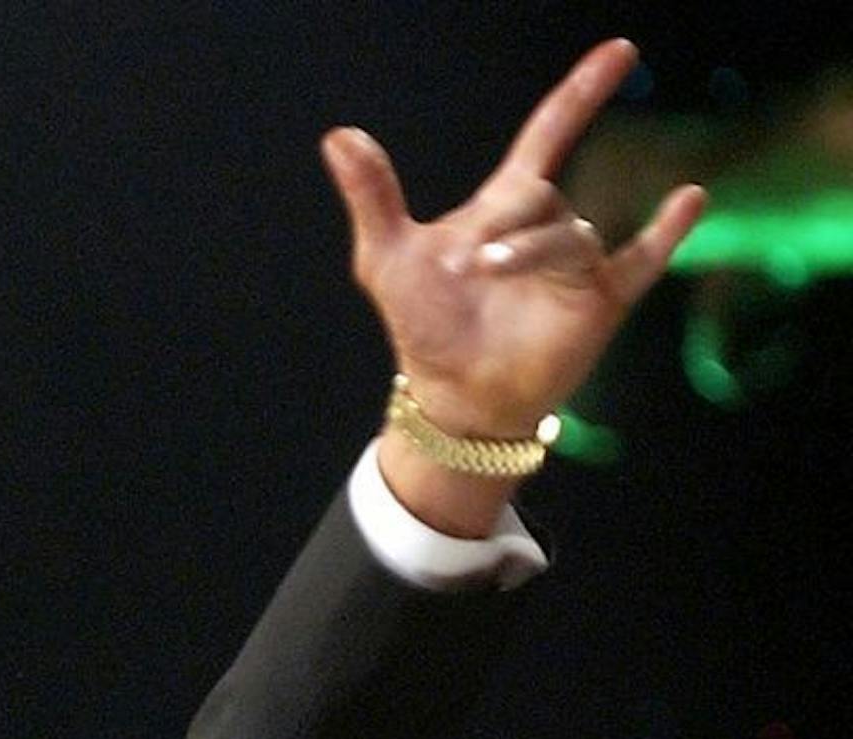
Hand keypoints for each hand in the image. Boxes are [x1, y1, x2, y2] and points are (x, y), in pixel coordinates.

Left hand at [324, 38, 705, 440]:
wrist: (454, 398)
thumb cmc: (424, 325)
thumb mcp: (388, 259)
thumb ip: (373, 197)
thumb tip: (338, 137)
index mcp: (504, 207)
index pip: (548, 136)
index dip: (580, 94)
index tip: (619, 53)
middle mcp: (549, 227)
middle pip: (544, 195)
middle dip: (507, 220)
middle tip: (466, 263)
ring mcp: (579, 264)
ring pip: (571, 234)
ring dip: (534, 249)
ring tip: (489, 270)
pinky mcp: (601, 302)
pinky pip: (644, 259)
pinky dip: (666, 234)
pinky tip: (688, 200)